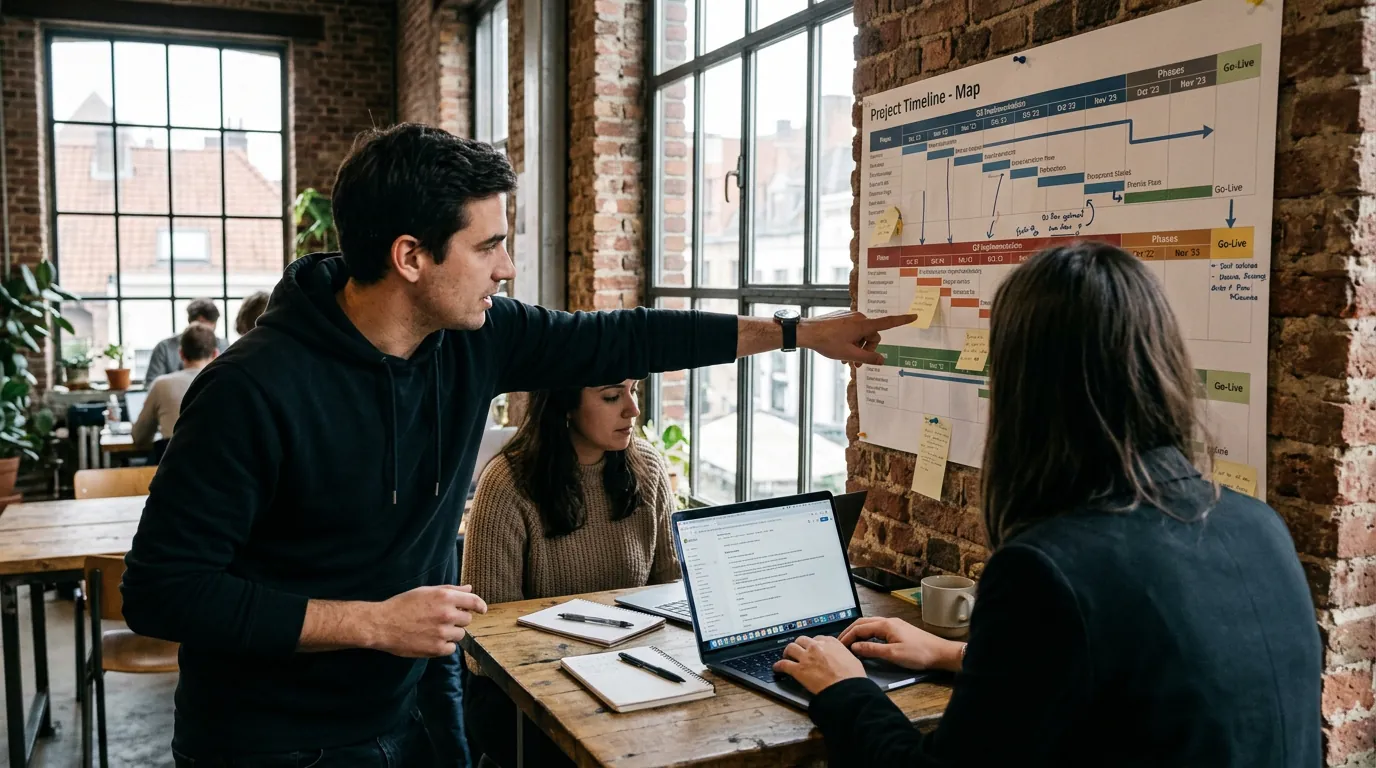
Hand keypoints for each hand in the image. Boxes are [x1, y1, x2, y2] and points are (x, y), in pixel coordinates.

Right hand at [366, 585, 488, 657]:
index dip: (480, 606)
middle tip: (442, 619)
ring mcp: (443, 633)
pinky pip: (451, 648)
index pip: (473, 601)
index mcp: (445, 597)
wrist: (382, 624)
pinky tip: (431, 640)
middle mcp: (447, 614)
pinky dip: (445, 646)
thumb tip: (469, 588)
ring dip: (451, 633)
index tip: (482, 610)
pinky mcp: (437, 648)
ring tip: (433, 630)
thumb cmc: (402, 605)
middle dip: (458, 619)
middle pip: (467, 620)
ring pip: (460, 635)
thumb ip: (450, 590)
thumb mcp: (426, 591)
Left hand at [771, 635, 866, 694]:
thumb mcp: (852, 659)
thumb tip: (841, 658)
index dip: (813, 643)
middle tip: (798, 650)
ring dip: (788, 652)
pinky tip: (777, 668)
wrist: (847, 689)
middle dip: (799, 645)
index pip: (817, 638)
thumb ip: (842, 654)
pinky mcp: (799, 670)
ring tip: (786, 656)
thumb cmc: (852, 677)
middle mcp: (816, 646)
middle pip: (802, 640)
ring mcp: (806, 657)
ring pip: (791, 648)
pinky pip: (784, 665)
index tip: (812, 647)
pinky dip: (779, 666)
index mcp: (830, 642)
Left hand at [797, 311, 916, 365]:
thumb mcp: (849, 354)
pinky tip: (840, 350)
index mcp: (863, 325)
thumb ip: (868, 358)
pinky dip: (850, 341)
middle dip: (866, 349)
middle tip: (855, 363)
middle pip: (872, 335)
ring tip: (846, 359)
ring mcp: (850, 317)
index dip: (902, 320)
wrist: (807, 332)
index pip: (887, 322)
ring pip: (861, 335)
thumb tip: (882, 360)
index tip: (914, 316)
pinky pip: (852, 331)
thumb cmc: (827, 342)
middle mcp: (859, 318)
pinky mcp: (842, 318)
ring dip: (857, 347)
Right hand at [838, 617, 964, 672]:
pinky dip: (867, 633)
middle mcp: (888, 621)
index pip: (859, 627)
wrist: (940, 653)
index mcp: (885, 624)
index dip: (847, 636)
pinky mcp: (898, 630)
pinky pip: (877, 628)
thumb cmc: (919, 653)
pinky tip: (866, 642)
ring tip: (850, 642)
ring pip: (870, 624)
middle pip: (863, 622)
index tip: (839, 646)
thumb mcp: (893, 654)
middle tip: (840, 643)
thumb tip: (854, 647)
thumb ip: (872, 649)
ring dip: (858, 632)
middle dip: (850, 631)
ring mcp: (894, 624)